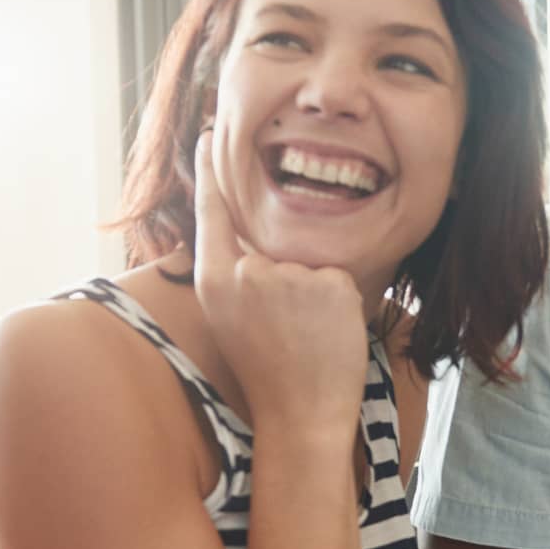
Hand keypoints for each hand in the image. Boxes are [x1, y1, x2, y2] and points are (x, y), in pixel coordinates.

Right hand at [192, 132, 368, 434]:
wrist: (301, 414)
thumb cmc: (269, 369)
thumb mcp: (232, 317)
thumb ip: (236, 273)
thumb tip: (250, 240)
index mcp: (214, 280)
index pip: (212, 212)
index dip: (211, 172)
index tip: (212, 134)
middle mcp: (245, 272)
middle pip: (272, 244)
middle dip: (285, 276)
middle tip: (285, 321)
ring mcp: (287, 276)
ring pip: (310, 262)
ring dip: (314, 294)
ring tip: (304, 335)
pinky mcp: (328, 282)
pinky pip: (339, 276)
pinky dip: (339, 302)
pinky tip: (326, 332)